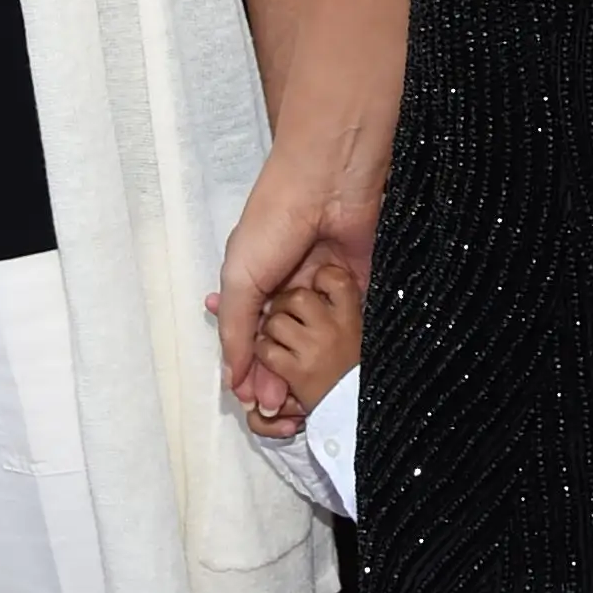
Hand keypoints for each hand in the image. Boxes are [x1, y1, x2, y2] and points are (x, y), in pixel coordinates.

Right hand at [217, 155, 374, 424]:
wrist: (327, 185)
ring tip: (302, 399)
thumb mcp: (240, 279)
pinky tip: (339, 375)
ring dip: (310, 369)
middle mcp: (291, 288)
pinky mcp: (359, 287)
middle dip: (280, 376)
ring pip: (318, 341)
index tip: (255, 402)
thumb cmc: (273, 222)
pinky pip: (354, 325)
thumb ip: (236, 330)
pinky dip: (347, 349)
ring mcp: (325, 289)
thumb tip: (233, 377)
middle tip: (279, 407)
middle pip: (286, 346)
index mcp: (258, 284)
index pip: (254, 338)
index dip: (253, 371)